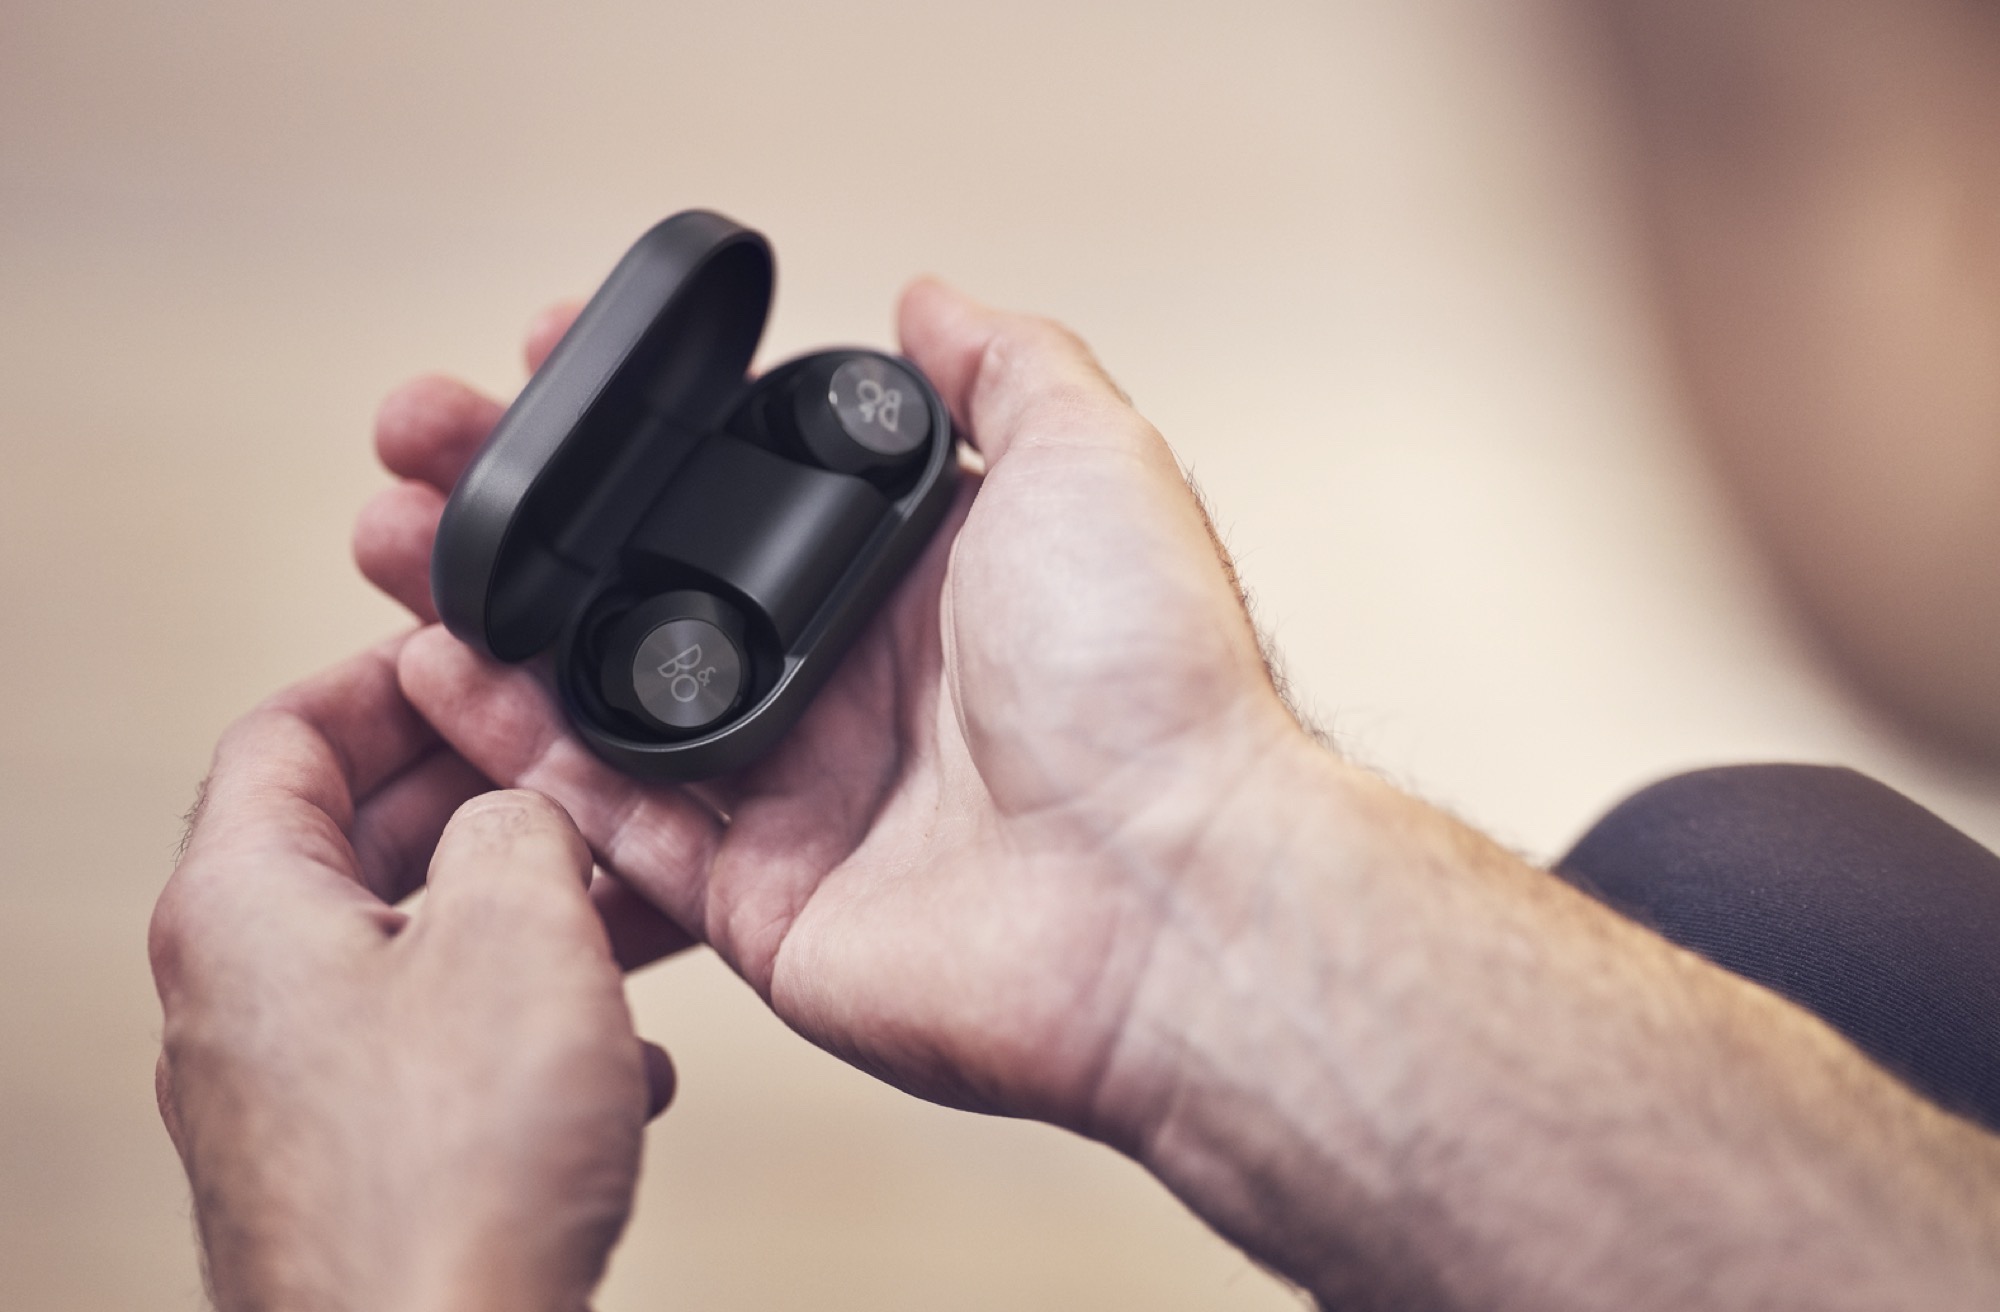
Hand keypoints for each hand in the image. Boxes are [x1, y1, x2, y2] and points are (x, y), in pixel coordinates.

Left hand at [149, 639, 674, 1311]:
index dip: (388, 674)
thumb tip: (518, 807)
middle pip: (355, 837)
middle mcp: (242, 993)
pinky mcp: (351, 1161)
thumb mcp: (519, 930)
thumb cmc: (452, 1175)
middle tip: (578, 772)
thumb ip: (519, 821)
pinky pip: (434, 1046)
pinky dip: (521, 1021)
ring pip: (413, 945)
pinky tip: (617, 1058)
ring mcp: (291, 1087)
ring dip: (525, 914)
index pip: (286, 732)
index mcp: (243, 908)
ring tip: (630, 911)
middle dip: (482, 797)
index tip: (476, 656)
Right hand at [354, 282, 1307, 1136]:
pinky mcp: (760, 897)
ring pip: (607, 694)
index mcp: (913, 578)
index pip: (737, 480)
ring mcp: (800, 789)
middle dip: (528, 507)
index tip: (549, 357)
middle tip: (427, 444)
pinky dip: (522, 751)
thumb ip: (1003, 366)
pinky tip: (443, 671)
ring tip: (397, 545)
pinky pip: (615, 821)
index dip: (638, 422)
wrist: (1171, 896)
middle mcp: (850, 679)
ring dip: (493, 617)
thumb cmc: (1152, 683)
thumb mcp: (1092, 460)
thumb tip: (927, 298)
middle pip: (648, 579)